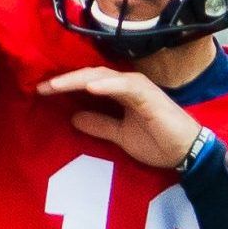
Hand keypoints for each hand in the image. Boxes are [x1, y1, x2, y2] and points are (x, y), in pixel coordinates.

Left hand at [36, 67, 200, 169]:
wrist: (187, 153)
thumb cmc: (158, 142)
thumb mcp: (120, 136)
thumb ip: (99, 125)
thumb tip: (73, 117)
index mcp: (120, 91)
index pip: (87, 82)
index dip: (64, 85)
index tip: (41, 91)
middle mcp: (127, 84)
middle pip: (89, 75)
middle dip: (64, 81)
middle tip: (40, 87)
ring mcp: (137, 87)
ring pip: (101, 77)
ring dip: (77, 80)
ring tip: (55, 85)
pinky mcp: (148, 94)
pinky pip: (123, 86)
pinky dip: (105, 85)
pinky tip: (88, 87)